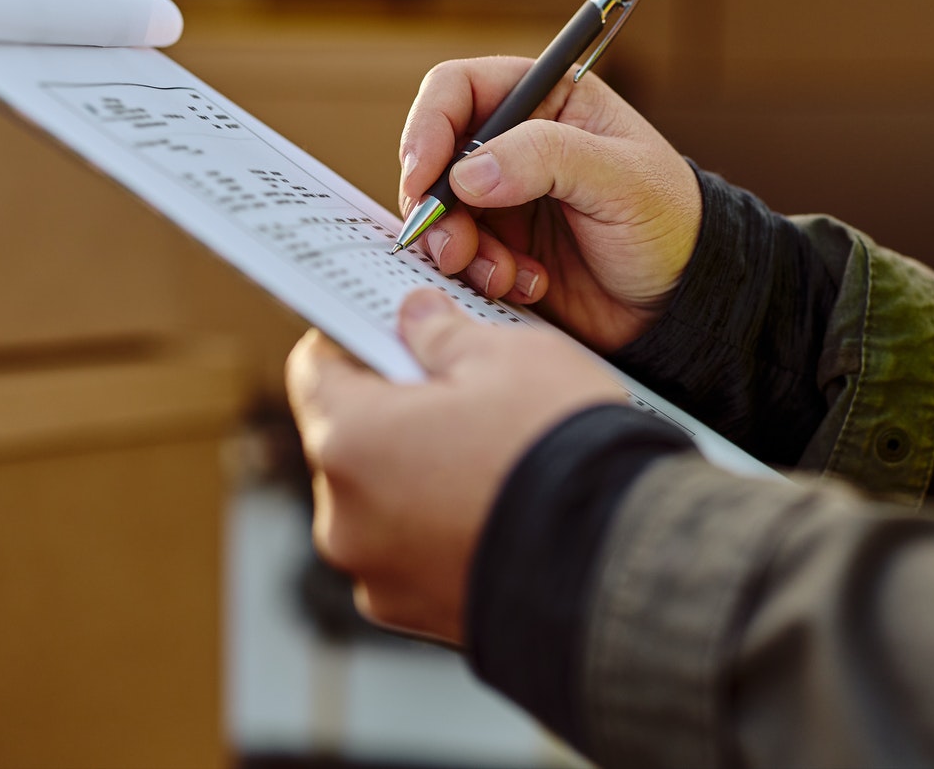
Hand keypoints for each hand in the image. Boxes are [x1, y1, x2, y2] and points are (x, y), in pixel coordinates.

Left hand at [287, 290, 626, 642]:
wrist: (620, 557)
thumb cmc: (558, 448)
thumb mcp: (506, 355)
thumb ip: (441, 332)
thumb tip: (417, 318)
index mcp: (349, 440)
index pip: (313, 370)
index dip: (353, 340)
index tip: (389, 332)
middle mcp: (345, 518)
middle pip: (350, 439)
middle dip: (396, 411)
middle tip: (462, 392)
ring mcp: (379, 576)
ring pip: (383, 500)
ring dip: (420, 473)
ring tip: (494, 455)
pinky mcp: (419, 615)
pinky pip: (415, 553)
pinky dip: (445, 528)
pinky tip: (501, 504)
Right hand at [398, 57, 700, 352]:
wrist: (682, 302)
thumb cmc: (671, 222)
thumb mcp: (620, 180)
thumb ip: (547, 158)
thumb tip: (466, 172)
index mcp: (549, 99)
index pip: (459, 88)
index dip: (429, 125)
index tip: (423, 176)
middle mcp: (517, 143)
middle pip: (435, 155)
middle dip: (436, 204)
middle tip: (455, 246)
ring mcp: (504, 197)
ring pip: (440, 212)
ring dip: (458, 247)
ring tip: (503, 275)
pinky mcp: (501, 247)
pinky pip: (459, 258)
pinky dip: (481, 275)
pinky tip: (529, 286)